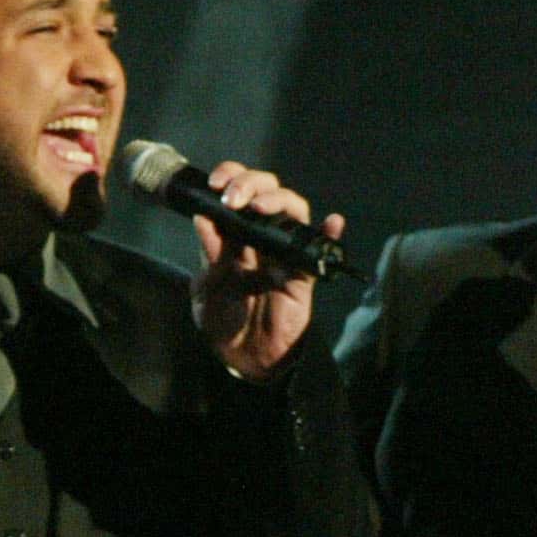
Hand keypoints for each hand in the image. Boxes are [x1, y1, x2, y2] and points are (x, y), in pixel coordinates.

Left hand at [189, 161, 341, 381]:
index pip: (238, 191)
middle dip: (250, 183)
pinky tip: (332, 221)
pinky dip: (331, 233)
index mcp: (235, 234)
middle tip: (232, 197)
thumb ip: (209, 254)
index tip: (215, 182)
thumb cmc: (225, 322)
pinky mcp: (304, 273)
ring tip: (257, 207)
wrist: (242, 359)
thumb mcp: (207, 287)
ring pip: (293, 210)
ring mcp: (285, 252)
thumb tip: (204, 217)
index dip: (230, 177)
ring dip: (277, 199)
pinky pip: (321, 249)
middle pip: (268, 190)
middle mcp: (262, 236)